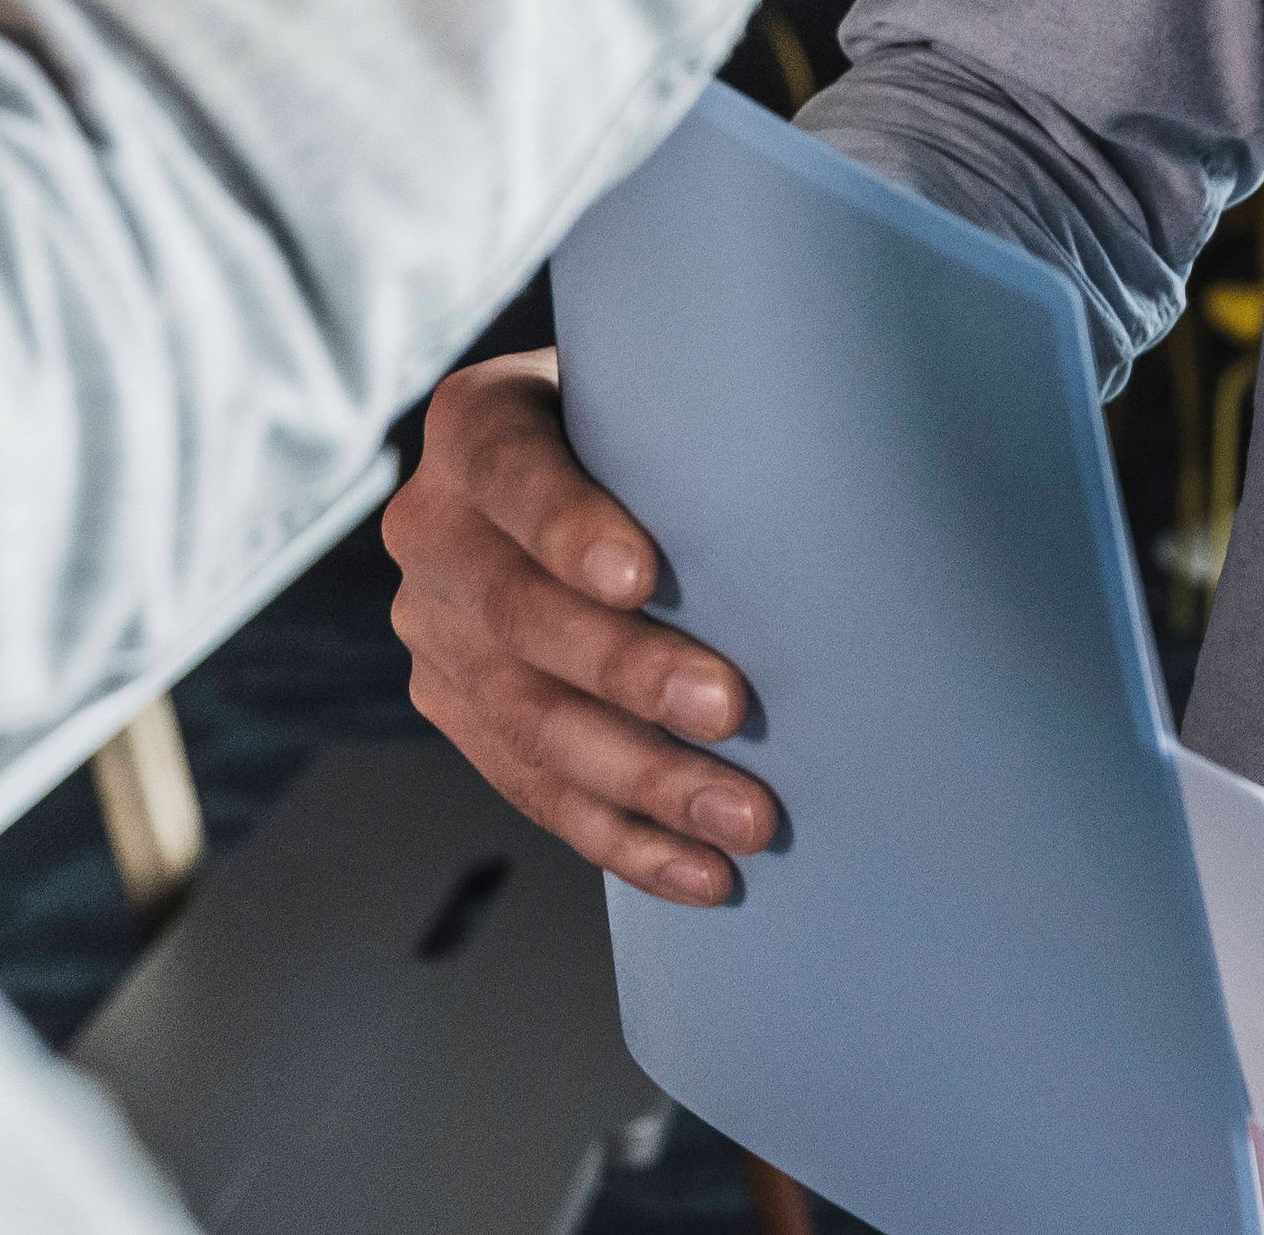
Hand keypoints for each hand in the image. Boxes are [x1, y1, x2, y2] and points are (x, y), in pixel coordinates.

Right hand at [387, 352, 781, 907]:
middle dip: (629, 673)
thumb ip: (695, 421)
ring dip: (644, 782)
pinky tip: (698, 871)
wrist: (579, 462)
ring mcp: (434, 627)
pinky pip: (533, 786)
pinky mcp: (454, 707)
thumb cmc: (655, 422)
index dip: (570, 528)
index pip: (513, 474)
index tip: (639, 578)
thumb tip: (831, 475)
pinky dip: (622, 837)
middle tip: (732, 711)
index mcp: (476, 423)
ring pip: (529, 720)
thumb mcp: (656, 392)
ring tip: (744, 819)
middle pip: (520, 614)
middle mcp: (433, 527)